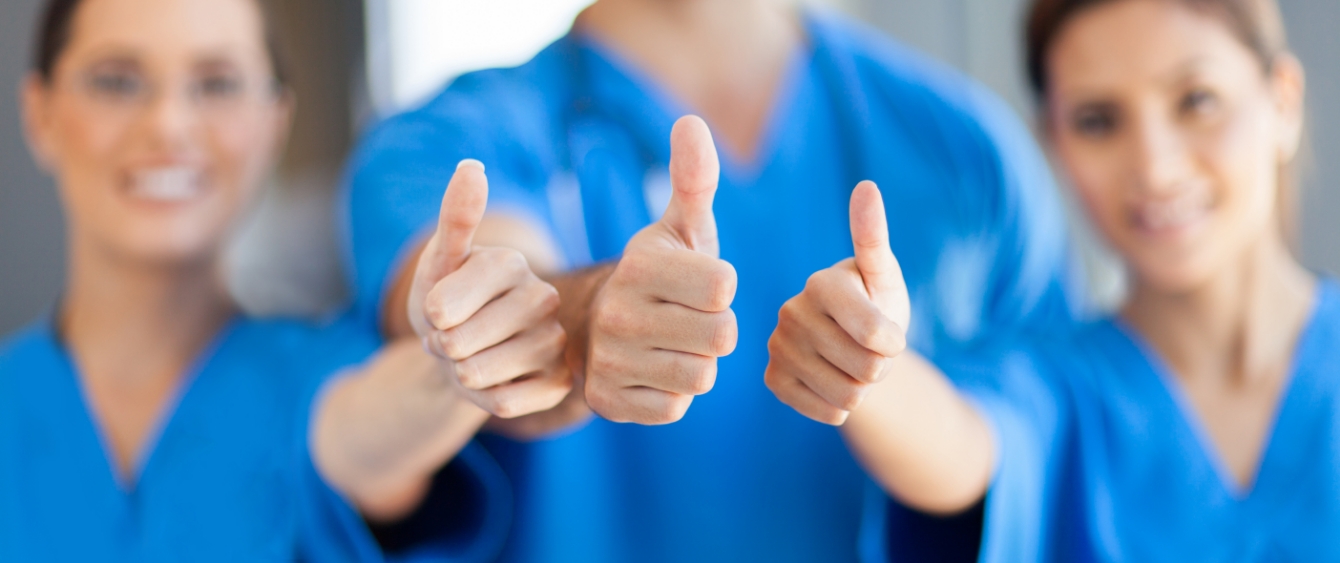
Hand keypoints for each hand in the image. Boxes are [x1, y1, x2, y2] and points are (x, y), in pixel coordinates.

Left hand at [408, 160, 571, 417]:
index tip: (440, 309)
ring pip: (479, 374)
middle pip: (460, 343)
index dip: (428, 317)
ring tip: (471, 358)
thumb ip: (454, 218)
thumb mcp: (438, 263)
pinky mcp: (560, 383)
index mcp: (511, 263)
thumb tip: (472, 165)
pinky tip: (494, 382)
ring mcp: (556, 342)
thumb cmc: (446, 303)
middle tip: (455, 337)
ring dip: (461, 375)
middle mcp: (543, 298)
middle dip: (443, 348)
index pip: (444, 305)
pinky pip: (503, 404)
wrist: (464, 353)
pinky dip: (484, 400)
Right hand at [585, 115, 738, 423]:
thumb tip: (691, 121)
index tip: (695, 283)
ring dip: (697, 363)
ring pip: (701, 375)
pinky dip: (672, 394)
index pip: (725, 286)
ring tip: (671, 345)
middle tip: (687, 318)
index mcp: (640, 264)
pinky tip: (652, 372)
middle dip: (715, 329)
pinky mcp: (607, 401)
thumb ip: (694, 178)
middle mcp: (618, 311)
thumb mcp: (680, 227)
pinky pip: (675, 408)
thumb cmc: (661, 274)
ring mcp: (609, 359)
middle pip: (721, 335)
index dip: (721, 288)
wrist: (597, 327)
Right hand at [765, 181, 910, 424]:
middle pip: (867, 369)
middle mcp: (791, 312)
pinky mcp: (774, 379)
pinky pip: (827, 411)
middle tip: (869, 350)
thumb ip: (874, 237)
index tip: (889, 332)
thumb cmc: (875, 302)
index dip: (894, 343)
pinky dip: (840, 405)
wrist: (852, 344)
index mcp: (821, 283)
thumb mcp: (884, 276)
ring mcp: (778, 347)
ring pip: (848, 396)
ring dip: (863, 388)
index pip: (877, 335)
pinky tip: (833, 382)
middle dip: (880, 367)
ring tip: (852, 365)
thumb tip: (866, 186)